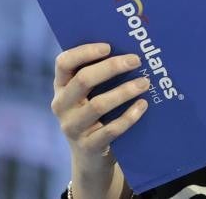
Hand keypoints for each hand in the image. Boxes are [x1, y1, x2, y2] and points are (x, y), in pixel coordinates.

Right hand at [51, 43, 149, 175]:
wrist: (90, 158)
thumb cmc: (94, 115)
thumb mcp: (87, 96)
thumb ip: (98, 76)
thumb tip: (127, 51)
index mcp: (60, 87)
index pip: (64, 63)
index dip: (85, 52)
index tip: (109, 47)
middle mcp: (61, 106)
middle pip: (83, 80)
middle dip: (112, 67)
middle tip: (136, 61)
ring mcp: (72, 128)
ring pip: (98, 105)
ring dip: (124, 91)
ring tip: (145, 83)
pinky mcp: (88, 146)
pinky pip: (111, 129)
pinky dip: (129, 116)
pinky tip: (142, 105)